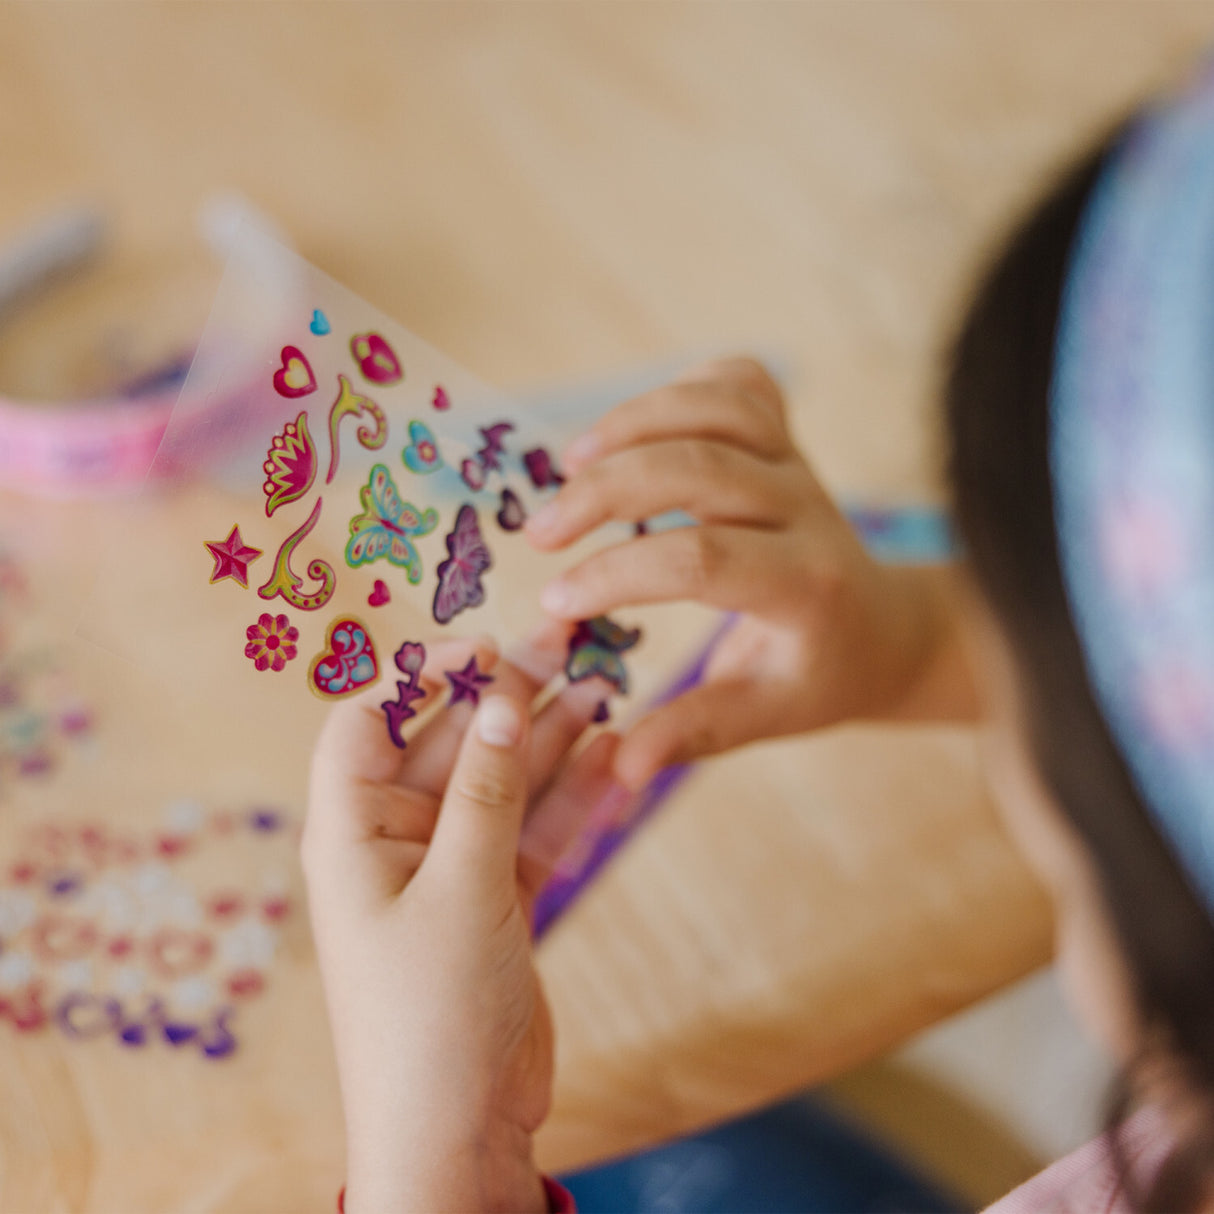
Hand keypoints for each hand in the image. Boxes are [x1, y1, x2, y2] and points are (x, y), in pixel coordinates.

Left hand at [303, 630, 617, 1212]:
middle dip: (508, 699)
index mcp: (353, 832)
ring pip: (503, 784)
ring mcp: (453, 869)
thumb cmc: (430, 1015)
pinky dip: (569, 797)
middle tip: (569, 648)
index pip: (370, 721)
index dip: (420, 676)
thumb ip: (487, 791)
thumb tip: (502, 695)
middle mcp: (397, 841)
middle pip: (452, 745)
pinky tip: (612, 755)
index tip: (485, 649)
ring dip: (548, 741)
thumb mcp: (462, 889)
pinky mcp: (498, 900)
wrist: (458, 1133)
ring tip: (602, 690)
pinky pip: (535, 830)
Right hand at [525, 357, 973, 789]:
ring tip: (569, 462)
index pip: (702, 560)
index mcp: (805, 586)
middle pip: (699, 468)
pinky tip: (635, 428)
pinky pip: (739, 383)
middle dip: (605, 492)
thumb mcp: (765, 714)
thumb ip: (694, 733)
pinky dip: (681, 389)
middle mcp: (806, 510)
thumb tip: (617, 767)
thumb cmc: (816, 675)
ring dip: (633, 423)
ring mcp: (799, 463)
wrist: (881, 627)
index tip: (556, 601)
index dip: (619, 573)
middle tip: (541, 532)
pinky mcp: (789, 437)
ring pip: (719, 408)